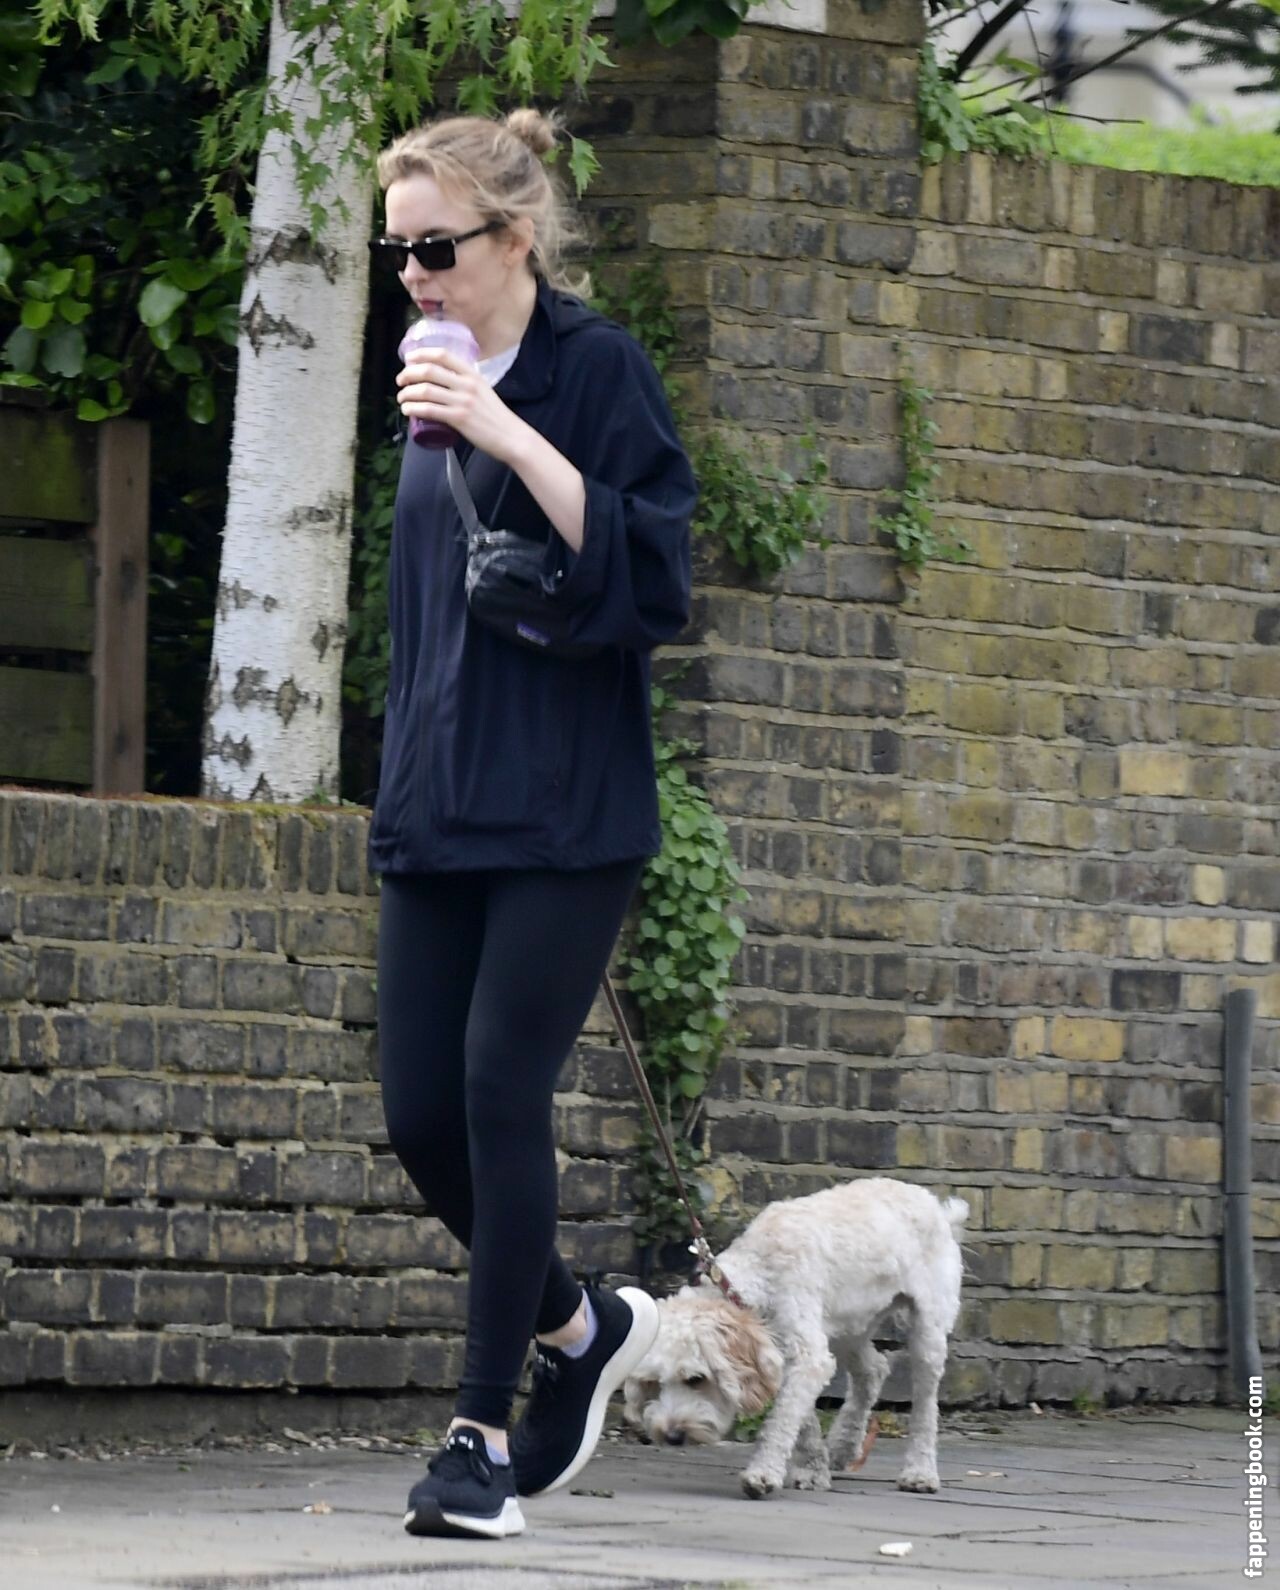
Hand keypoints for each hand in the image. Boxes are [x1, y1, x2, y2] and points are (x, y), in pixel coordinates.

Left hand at [396, 349, 524, 461]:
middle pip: (429, 371)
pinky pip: (429, 410)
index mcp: (472, 375)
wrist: (512, 437)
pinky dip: (413, 409)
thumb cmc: (497, 417)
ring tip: (401, 398)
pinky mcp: (459, 419)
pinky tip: (407, 410)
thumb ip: (466, 385)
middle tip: (401, 380)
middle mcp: (467, 385)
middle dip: (408, 374)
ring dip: (407, 394)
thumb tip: (445, 383)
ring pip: (425, 391)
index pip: (443, 355)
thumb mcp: (484, 391)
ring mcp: (463, 402)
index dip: (422, 354)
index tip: (409, 359)